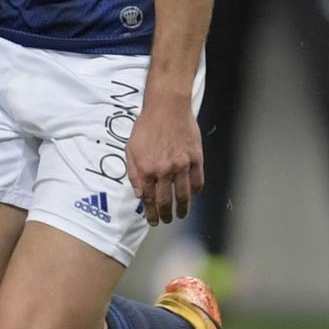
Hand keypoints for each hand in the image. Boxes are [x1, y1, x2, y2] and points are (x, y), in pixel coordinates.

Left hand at [126, 95, 203, 226]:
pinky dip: (195, 191)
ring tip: (180, 215)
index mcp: (147, 169)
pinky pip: (197, 181)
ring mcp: (182, 165)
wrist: (167, 107)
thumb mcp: (131, 149)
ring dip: (182, 208)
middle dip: (165, 215)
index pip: (149, 199)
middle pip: (166, 200)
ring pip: (184, 195)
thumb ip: (134, 174)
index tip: (152, 221)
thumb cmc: (146, 127)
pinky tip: (191, 195)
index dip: (151, 213)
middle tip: (166, 221)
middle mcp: (165, 170)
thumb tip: (139, 194)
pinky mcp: (196, 158)